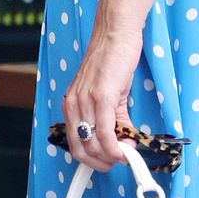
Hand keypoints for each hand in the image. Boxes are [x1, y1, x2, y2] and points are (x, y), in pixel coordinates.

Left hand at [62, 21, 143, 174]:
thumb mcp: (106, 93)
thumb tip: (123, 142)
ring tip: (127, 153)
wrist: (116, 33)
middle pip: (81, 150)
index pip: (74, 144)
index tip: (107, 163)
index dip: (91, 160)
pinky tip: (127, 148)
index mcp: (71, 104)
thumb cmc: (111, 59)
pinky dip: (116, 147)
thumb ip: (111, 118)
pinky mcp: (101, 97)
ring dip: (112, 157)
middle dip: (101, 163)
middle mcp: (73, 104)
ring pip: (94, 145)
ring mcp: (86, 101)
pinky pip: (106, 133)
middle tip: (119, 161)